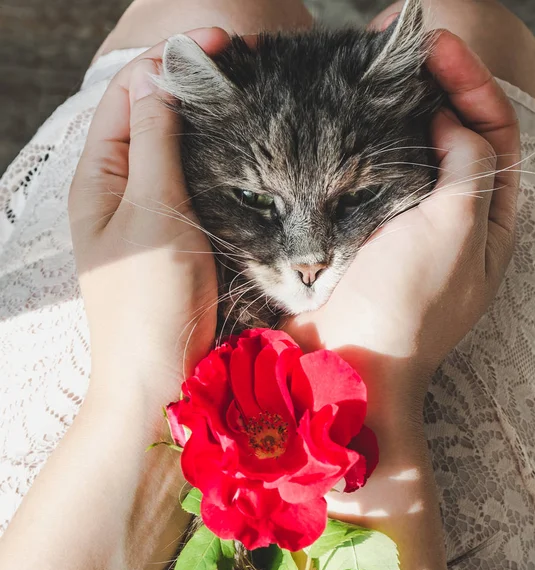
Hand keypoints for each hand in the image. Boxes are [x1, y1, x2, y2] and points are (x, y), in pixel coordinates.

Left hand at [69, 28, 232, 402]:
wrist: (160, 370)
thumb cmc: (150, 298)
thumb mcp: (151, 213)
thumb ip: (153, 145)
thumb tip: (156, 81)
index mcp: (100, 177)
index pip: (130, 96)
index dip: (170, 62)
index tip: (220, 42)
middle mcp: (120, 188)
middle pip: (150, 118)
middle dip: (188, 85)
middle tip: (239, 66)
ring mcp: (149, 211)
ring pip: (173, 149)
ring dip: (202, 120)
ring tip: (242, 96)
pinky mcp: (176, 232)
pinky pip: (190, 182)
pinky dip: (211, 158)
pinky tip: (236, 149)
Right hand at [285, 30, 519, 412]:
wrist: (347, 357)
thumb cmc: (406, 304)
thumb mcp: (455, 231)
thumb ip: (465, 167)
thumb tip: (448, 120)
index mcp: (489, 222)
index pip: (494, 135)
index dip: (471, 85)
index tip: (434, 47)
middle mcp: (452, 219)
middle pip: (455, 138)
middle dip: (436, 88)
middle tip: (400, 45)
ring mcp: (407, 224)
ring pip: (412, 154)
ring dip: (400, 111)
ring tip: (375, 71)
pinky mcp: (367, 230)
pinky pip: (374, 176)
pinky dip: (369, 144)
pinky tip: (352, 118)